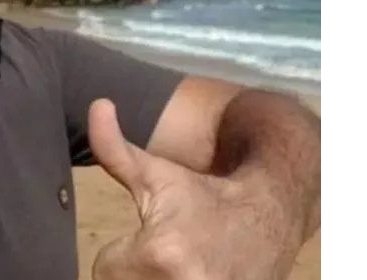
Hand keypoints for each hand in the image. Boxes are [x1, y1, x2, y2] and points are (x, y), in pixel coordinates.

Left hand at [88, 99, 301, 279]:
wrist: (270, 217)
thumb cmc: (206, 196)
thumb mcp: (158, 173)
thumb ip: (115, 148)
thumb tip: (96, 105)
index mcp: (159, 252)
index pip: (104, 269)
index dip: (126, 252)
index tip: (156, 237)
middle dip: (139, 271)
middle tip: (171, 253)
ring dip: (155, 279)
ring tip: (182, 266)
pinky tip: (193, 274)